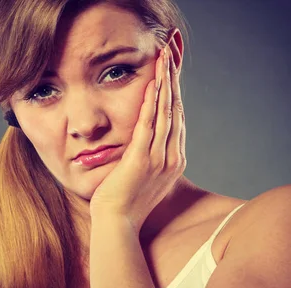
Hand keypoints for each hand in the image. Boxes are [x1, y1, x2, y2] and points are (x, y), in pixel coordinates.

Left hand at [89, 41, 186, 231]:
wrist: (117, 225)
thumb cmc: (124, 205)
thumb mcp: (142, 179)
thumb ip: (147, 159)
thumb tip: (144, 144)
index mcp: (174, 163)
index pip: (177, 120)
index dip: (175, 94)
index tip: (172, 72)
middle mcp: (171, 159)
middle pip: (176, 111)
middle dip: (173, 80)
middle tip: (171, 54)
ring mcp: (158, 160)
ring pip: (165, 114)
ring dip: (165, 83)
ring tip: (164, 58)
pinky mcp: (140, 161)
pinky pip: (148, 125)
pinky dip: (151, 103)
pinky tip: (153, 84)